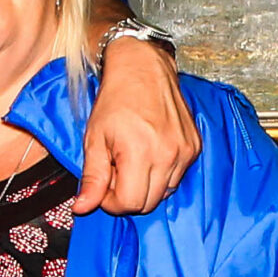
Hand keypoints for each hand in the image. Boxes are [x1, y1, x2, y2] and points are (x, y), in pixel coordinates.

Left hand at [77, 38, 198, 215]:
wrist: (144, 68)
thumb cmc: (116, 100)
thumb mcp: (95, 138)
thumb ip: (92, 177)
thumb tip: (83, 208)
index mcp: (140, 152)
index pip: (129, 204)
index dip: (111, 201)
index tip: (104, 184)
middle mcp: (168, 154)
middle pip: (148, 203)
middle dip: (128, 194)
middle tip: (116, 169)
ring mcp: (185, 151)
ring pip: (164, 192)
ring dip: (146, 185)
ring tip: (132, 159)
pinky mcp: (194, 147)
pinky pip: (177, 176)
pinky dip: (161, 172)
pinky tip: (149, 152)